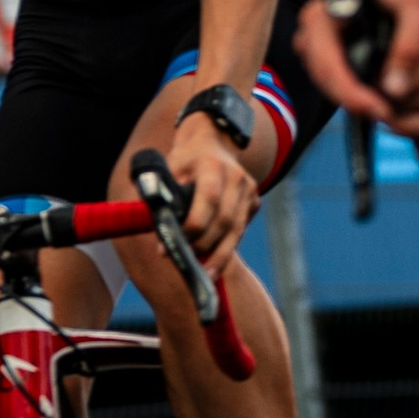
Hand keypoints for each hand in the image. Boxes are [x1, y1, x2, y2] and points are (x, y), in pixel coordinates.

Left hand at [169, 120, 258, 269]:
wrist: (211, 141)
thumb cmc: (184, 160)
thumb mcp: (169, 170)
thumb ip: (166, 197)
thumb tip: (163, 232)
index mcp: (213, 165)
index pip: (208, 199)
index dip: (192, 227)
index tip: (171, 246)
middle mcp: (237, 176)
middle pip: (224, 220)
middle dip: (204, 246)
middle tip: (185, 262)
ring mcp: (249, 189)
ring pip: (235, 230)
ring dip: (219, 255)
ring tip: (204, 276)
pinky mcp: (254, 201)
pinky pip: (240, 229)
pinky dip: (226, 246)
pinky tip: (214, 261)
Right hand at [296, 0, 418, 124]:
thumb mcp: (416, 4)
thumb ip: (409, 42)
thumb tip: (394, 91)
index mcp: (321, 23)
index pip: (328, 69)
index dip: (352, 95)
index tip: (384, 111)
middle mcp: (320, 51)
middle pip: (351, 96)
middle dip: (401, 97)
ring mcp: (339, 70)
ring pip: (374, 107)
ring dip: (417, 95)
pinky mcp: (359, 84)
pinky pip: (384, 107)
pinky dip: (417, 101)